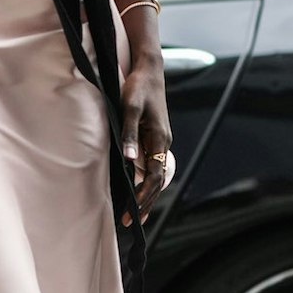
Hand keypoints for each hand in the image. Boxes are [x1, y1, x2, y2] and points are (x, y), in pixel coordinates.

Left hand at [119, 61, 172, 227]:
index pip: (154, 177)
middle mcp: (163, 143)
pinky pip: (153, 165)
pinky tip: (137, 188)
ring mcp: (160, 140)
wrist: (149, 69)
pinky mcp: (155, 137)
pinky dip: (146, 181)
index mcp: (159, 138)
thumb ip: (129, 133)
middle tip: (129, 222)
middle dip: (144, 203)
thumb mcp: (130, 108)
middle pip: (157, 181)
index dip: (143, 196)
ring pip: (156, 175)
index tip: (131, 213)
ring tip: (135, 213)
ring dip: (146, 195)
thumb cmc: (138, 87)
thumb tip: (129, 159)